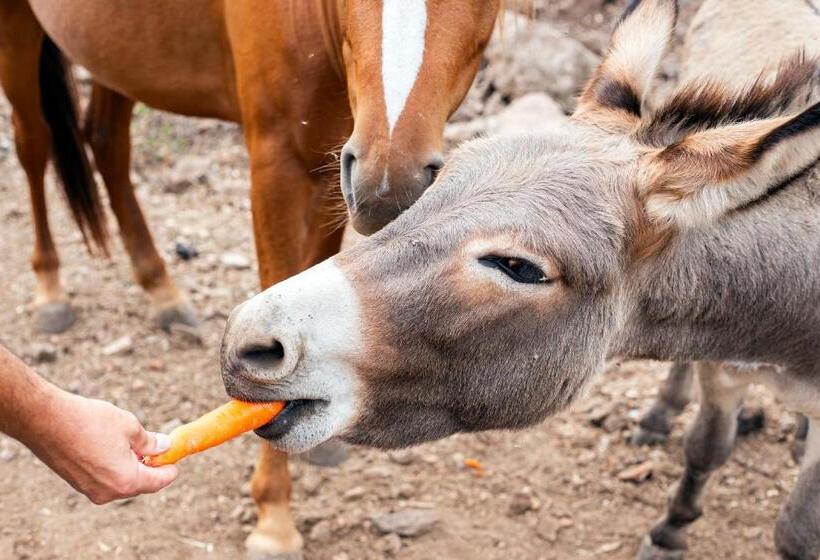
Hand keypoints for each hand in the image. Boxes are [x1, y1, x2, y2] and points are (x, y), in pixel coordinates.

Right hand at [24, 388, 177, 503]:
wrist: (46, 421)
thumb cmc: (90, 422)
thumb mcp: (130, 427)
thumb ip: (150, 442)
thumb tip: (164, 447)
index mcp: (126, 481)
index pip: (159, 481)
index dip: (169, 468)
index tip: (174, 457)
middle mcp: (109, 492)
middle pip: (141, 484)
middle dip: (150, 466)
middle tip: (156, 445)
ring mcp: (91, 490)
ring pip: (122, 481)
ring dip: (131, 465)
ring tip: (132, 442)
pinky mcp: (77, 483)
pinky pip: (105, 479)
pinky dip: (114, 466)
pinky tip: (112, 446)